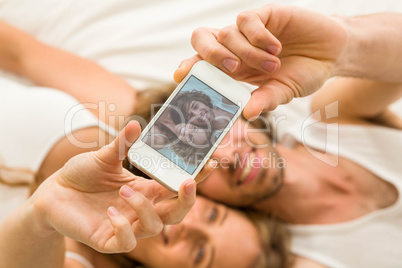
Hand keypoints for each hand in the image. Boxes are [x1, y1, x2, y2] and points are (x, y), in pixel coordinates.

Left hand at [33, 121, 215, 252]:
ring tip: (124, 190)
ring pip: (154, 227)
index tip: (209, 162)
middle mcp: (141, 208)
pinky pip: (127, 242)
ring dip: (145, 208)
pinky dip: (124, 228)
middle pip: (176, 213)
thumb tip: (135, 125)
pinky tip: (111, 212)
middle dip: (187, 200)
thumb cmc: (83, 173)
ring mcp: (127, 225)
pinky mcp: (108, 239)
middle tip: (187, 182)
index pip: (178, 187)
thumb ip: (121, 144)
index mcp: (146, 188)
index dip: (197, 178)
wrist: (54, 191)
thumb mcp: (104, 156)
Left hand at [174, 4, 347, 118]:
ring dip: (249, 53)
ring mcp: (249, 30)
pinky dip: (258, 36)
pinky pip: (247, 20)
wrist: (331, 53)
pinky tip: (276, 47)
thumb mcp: (284, 92)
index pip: (203, 63)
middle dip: (209, 54)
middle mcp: (236, 47)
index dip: (189, 67)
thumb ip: (266, 100)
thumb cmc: (303, 74)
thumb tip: (248, 114)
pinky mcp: (265, 14)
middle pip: (203, 39)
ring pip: (228, 33)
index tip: (180, 75)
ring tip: (273, 65)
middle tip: (232, 68)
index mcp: (234, 68)